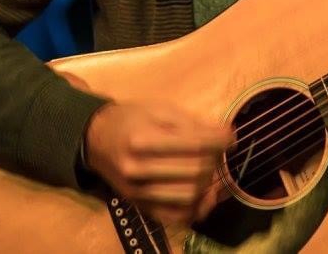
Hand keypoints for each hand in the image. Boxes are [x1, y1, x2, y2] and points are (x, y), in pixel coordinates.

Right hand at [83, 100, 234, 225]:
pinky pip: (176, 217)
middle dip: (215, 159)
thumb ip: (191, 123)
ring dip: (210, 182)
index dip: (219, 141)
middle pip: (194, 171)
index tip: (231, 136)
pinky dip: (197, 208)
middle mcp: (137, 169)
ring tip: (213, 168)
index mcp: (142, 139)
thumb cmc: (131, 119)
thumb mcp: (159, 109)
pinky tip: (206, 194)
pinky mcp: (140, 207)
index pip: (194, 144)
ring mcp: (138, 193)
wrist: (97, 140)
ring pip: (189, 195)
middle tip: (219, 150)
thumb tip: (225, 135)